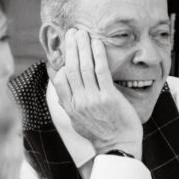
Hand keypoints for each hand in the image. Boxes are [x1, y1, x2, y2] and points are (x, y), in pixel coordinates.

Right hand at [52, 29, 142, 158]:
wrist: (118, 146)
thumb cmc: (101, 133)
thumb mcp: (78, 121)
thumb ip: (70, 104)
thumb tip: (63, 90)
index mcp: (70, 106)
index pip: (60, 78)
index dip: (62, 60)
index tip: (65, 48)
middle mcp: (78, 101)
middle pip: (71, 68)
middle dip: (71, 48)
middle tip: (72, 32)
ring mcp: (92, 99)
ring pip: (84, 67)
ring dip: (83, 47)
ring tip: (82, 33)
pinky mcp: (108, 97)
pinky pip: (101, 71)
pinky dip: (98, 55)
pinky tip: (97, 43)